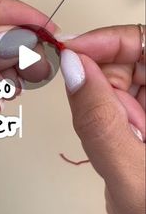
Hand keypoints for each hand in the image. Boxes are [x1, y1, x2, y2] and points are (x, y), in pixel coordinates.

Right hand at [60, 25, 144, 213]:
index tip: (74, 49)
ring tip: (103, 134)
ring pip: (118, 81)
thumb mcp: (130, 174)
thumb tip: (75, 69)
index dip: (111, 40)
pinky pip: (112, 104)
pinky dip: (98, 117)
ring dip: (99, 100)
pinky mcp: (140, 125)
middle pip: (132, 59)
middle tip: (82, 98)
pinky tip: (105, 142)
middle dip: (100, 74)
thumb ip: (99, 121)